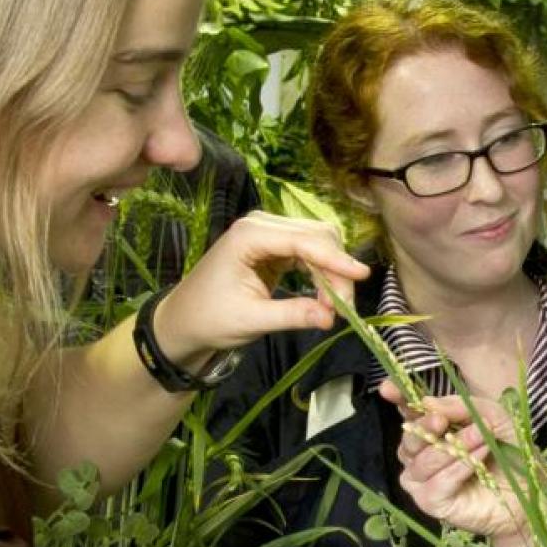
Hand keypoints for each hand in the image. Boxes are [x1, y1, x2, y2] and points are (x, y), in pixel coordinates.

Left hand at [153, 212, 369, 364]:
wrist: (185, 321)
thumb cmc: (209, 319)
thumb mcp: (251, 320)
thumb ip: (292, 315)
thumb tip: (331, 318)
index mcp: (249, 235)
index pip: (304, 240)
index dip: (335, 259)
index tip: (361, 277)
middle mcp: (261, 225)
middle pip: (318, 235)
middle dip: (337, 269)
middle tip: (343, 309)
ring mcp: (269, 233)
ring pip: (319, 242)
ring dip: (333, 272)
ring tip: (334, 308)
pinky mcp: (275, 246)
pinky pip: (311, 252)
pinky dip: (323, 273)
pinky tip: (325, 298)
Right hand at [380, 381, 526, 539]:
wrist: (529, 490)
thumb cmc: (509, 451)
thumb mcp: (494, 417)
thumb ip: (462, 407)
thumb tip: (427, 402)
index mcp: (432, 430)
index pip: (408, 413)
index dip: (397, 399)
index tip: (387, 388)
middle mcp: (420, 455)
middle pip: (410, 437)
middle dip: (426, 426)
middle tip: (443, 420)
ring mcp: (423, 481)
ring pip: (422, 461)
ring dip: (452, 448)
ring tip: (481, 438)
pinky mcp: (432, 503)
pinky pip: (435, 484)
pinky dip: (457, 468)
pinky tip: (478, 460)